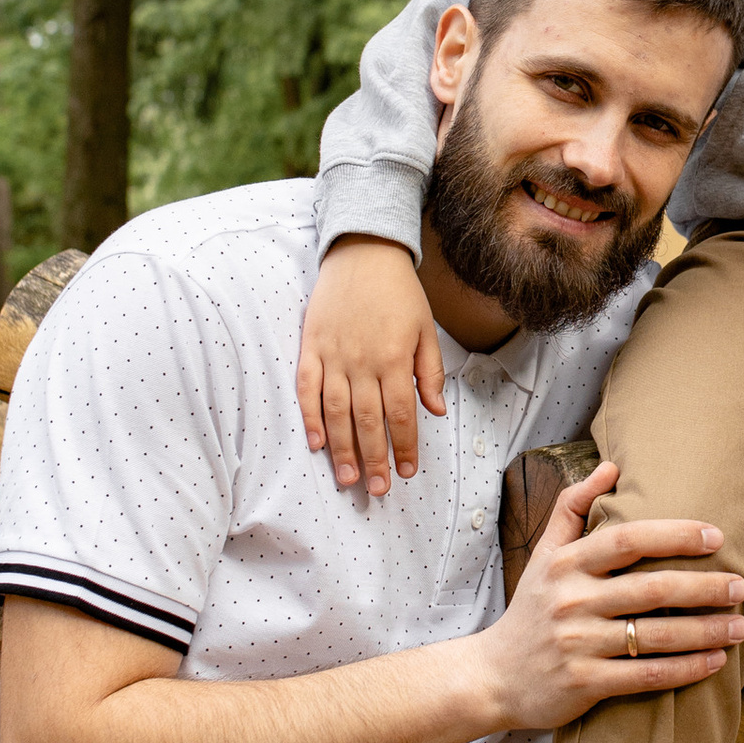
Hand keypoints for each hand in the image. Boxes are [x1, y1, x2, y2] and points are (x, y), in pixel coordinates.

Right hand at [301, 235, 444, 494]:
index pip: (401, 413)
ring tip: (349, 478)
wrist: (363, 252)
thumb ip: (429, 371)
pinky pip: (307, 388)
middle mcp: (362, 362)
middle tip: (377, 490)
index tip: (407, 471)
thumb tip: (436, 411)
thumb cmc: (399, 292)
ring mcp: (332, 355)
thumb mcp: (425, 329)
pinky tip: (316, 442)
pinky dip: (310, 417)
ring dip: (342, 449)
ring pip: (336, 412)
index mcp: (393, 358)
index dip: (405, 445)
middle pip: (367, 421)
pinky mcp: (311, 347)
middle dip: (374, 458)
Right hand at [478, 458, 743, 731]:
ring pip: (655, 636)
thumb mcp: (544, 555)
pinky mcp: (585, 683)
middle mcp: (572, 601)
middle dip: (704, 588)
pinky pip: (646, 675)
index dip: (675, 535)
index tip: (716, 536)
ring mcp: (578, 644)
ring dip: (705, 631)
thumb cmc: (531, 611)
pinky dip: (686, 669)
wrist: (494, 677)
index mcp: (567, 564)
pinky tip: (715, 662)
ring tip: (741, 626)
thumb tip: (611, 466)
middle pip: (651, 589)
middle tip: (741, 586)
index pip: (627, 540)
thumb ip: (573, 507)